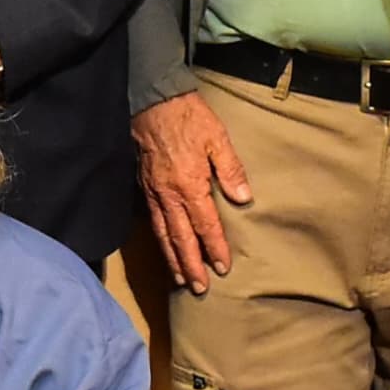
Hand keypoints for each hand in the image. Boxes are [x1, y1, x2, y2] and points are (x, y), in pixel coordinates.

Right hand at [134, 92, 251, 289]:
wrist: (153, 101)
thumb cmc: (189, 117)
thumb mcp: (217, 138)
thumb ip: (230, 169)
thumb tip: (243, 198)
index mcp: (190, 184)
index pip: (205, 225)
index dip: (214, 248)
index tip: (223, 267)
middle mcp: (169, 195)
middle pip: (181, 239)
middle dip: (191, 265)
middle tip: (200, 288)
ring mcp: (154, 193)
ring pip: (163, 235)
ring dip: (173, 259)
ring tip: (181, 279)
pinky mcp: (145, 188)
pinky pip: (153, 222)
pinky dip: (160, 242)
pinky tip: (166, 250)